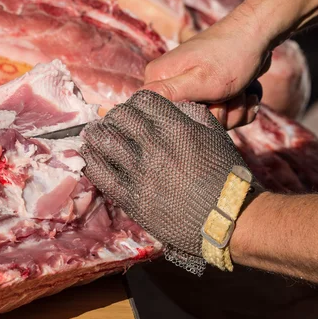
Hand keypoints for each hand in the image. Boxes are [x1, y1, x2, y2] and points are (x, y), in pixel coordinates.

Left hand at [81, 90, 252, 273]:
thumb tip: (170, 104)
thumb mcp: (215, 135)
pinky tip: (89, 155)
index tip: (134, 111)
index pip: (143, 100)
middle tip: (112, 122)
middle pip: (120, 117)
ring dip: (97, 134)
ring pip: (105, 141)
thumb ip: (191, 114)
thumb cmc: (226, 175)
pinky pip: (101, 174)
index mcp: (177, 128)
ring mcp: (141, 172)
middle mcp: (155, 146)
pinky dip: (91, 160)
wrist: (228, 219)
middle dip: (115, 116)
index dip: (136, 102)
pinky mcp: (132, 197)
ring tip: (93, 134)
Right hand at [142, 20, 269, 128]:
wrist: (260, 33)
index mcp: (159, 80)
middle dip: (218, 116)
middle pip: (190, 122)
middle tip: (227, 97)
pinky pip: (226, 114)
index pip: (161, 117)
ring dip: (234, 111)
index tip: (206, 105)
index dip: (188, 120)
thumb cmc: (230, 54)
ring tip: (241, 91)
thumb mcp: (199, 79)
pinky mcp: (211, 90)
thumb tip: (134, 106)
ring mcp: (192, 87)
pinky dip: (241, 107)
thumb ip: (168, 93)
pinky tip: (247, 92)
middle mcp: (170, 83)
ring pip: (212, 120)